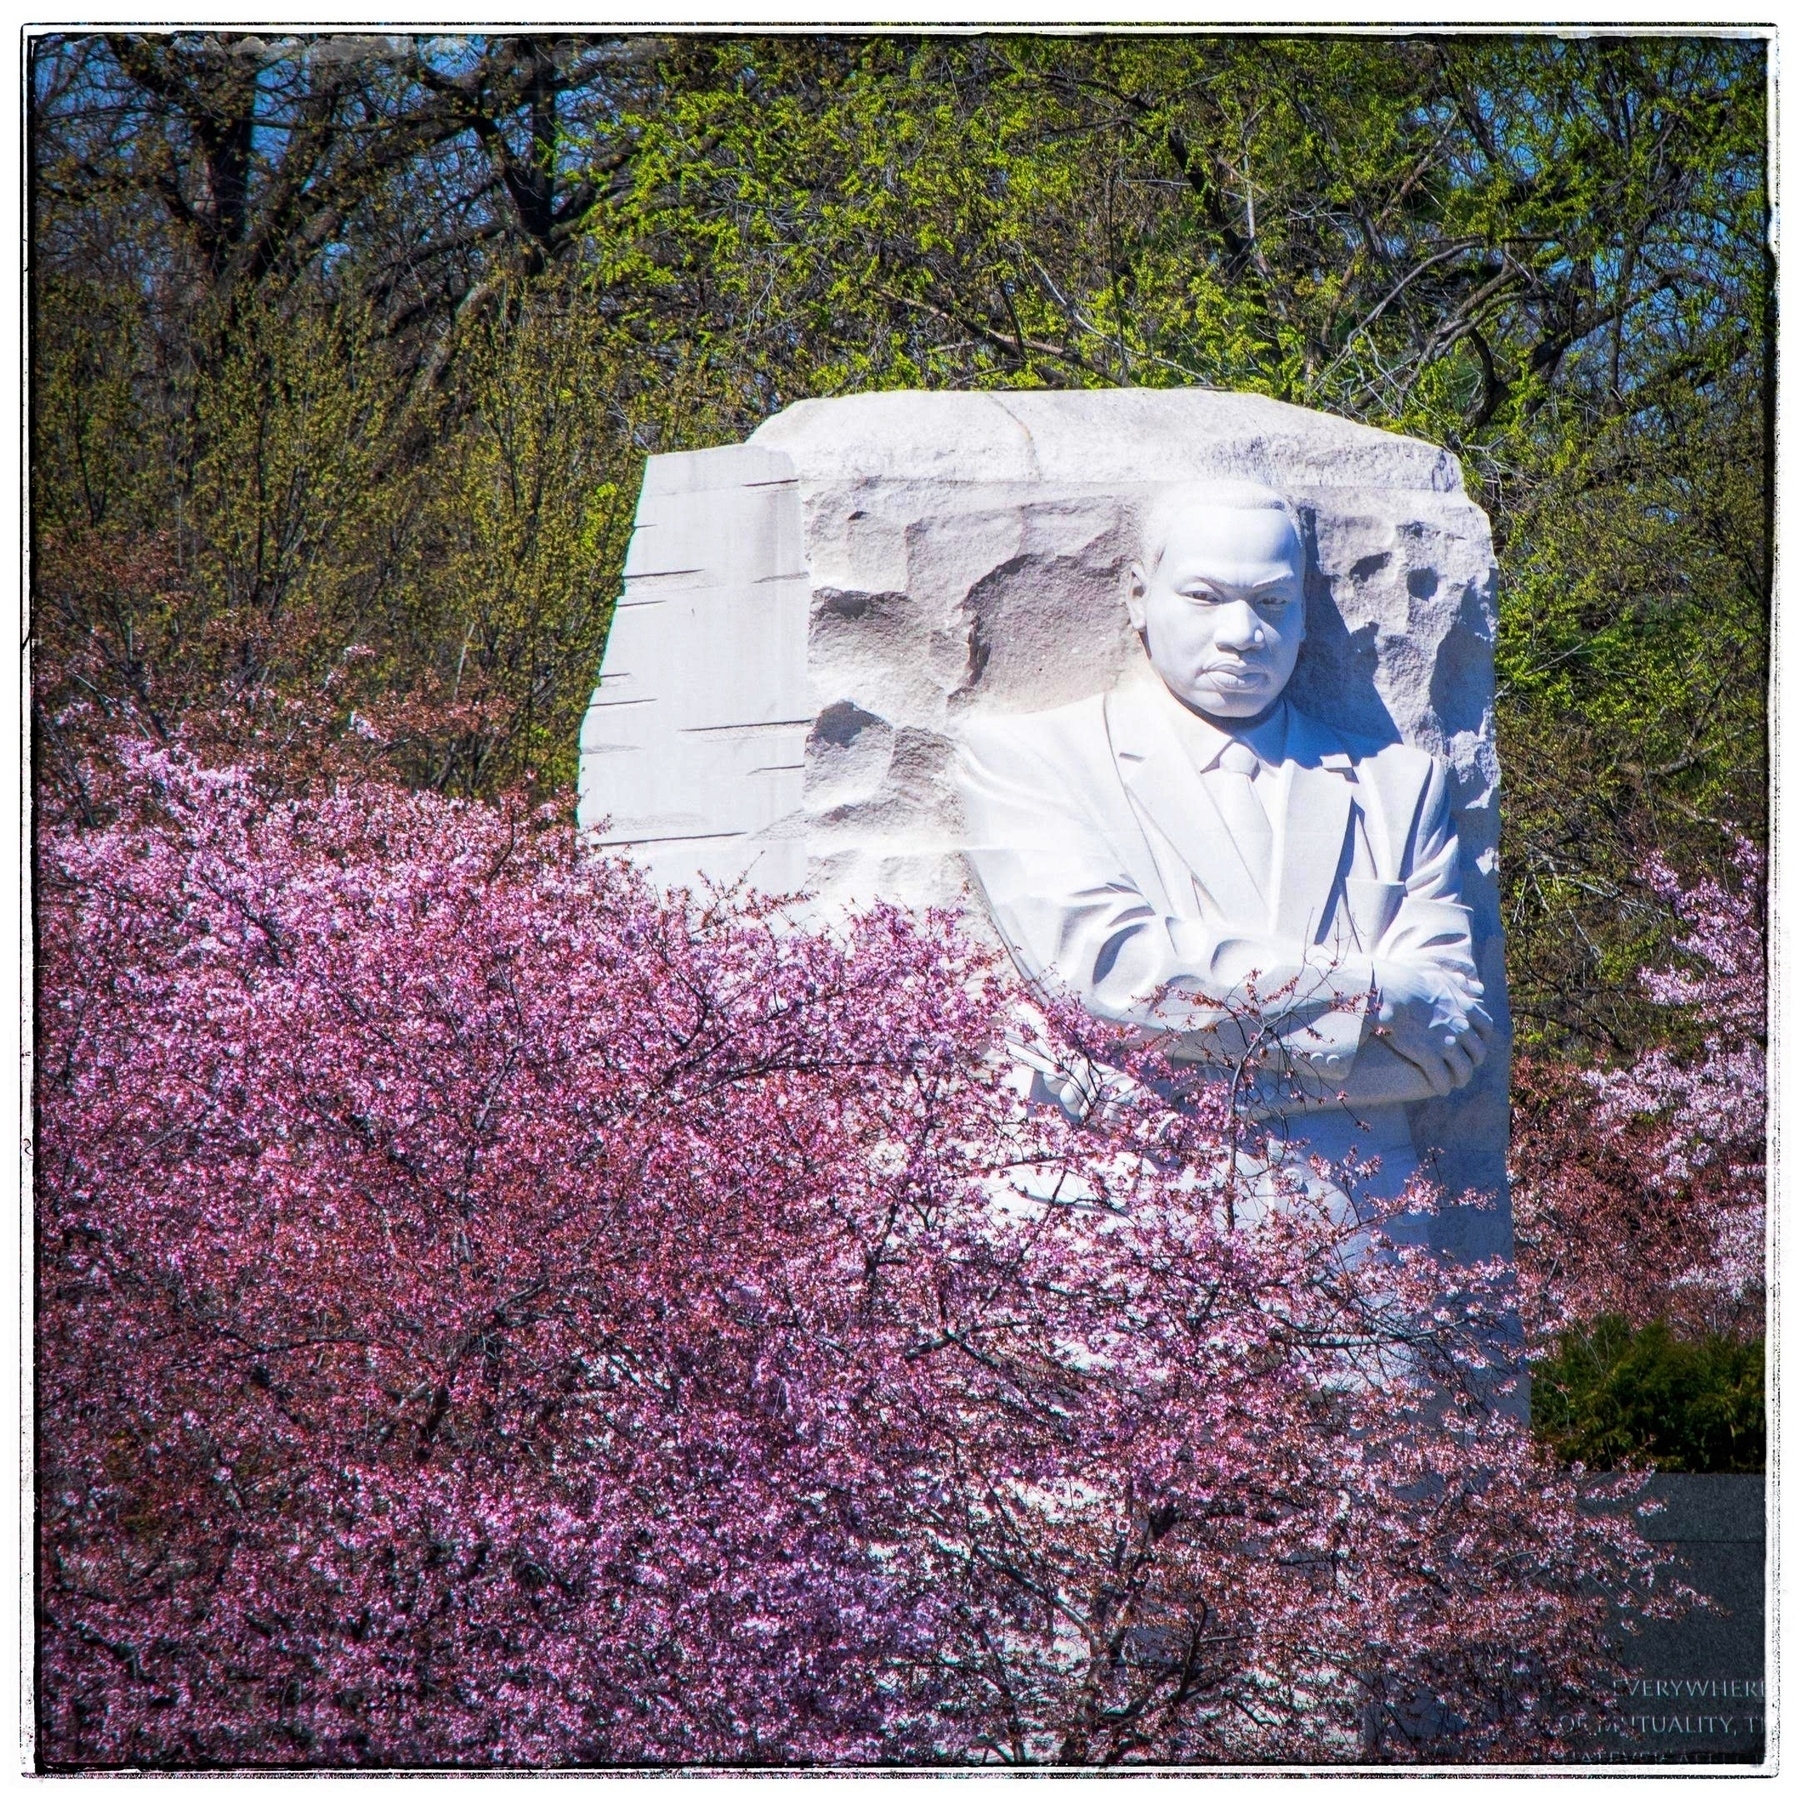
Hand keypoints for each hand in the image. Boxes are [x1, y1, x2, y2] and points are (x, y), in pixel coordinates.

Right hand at [1369, 960, 1493, 1096]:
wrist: (1392, 992)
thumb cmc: (1411, 980)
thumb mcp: (1442, 975)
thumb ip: (1461, 982)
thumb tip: (1479, 988)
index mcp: (1466, 1008)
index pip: (1486, 1028)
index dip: (1482, 1039)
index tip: (1474, 1044)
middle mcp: (1461, 1028)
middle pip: (1478, 1053)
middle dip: (1473, 1062)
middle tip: (1464, 1066)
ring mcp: (1446, 1043)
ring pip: (1463, 1070)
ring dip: (1460, 1078)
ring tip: (1454, 1083)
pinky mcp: (1428, 1056)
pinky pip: (1442, 1078)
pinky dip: (1442, 1086)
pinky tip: (1439, 1089)